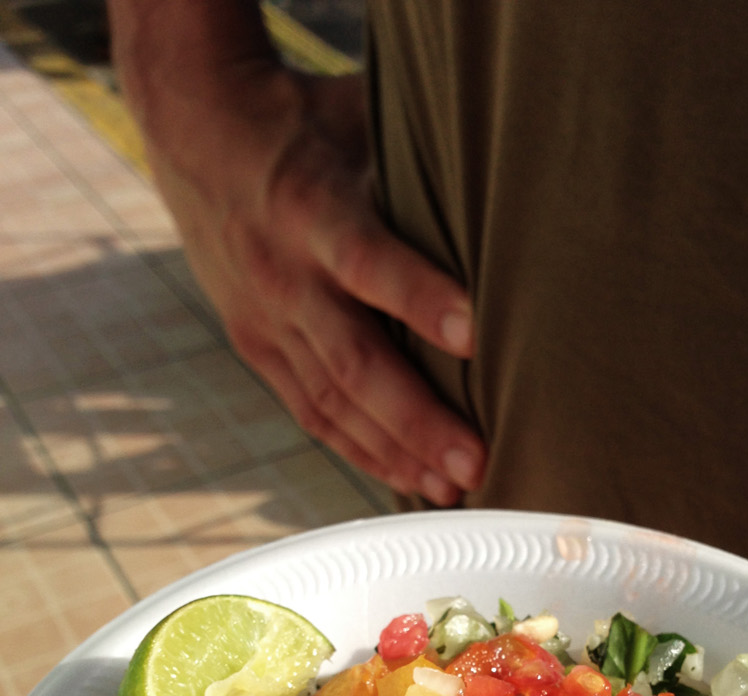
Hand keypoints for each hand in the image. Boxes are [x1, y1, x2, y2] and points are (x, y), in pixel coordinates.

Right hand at [117, 24, 484, 503]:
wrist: (196, 133)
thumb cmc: (309, 121)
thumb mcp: (362, 115)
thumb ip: (421, 163)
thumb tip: (513, 193)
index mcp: (310, 205)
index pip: (366, 259)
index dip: (418, 298)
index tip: (475, 335)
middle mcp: (283, 273)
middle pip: (351, 361)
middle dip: (416, 419)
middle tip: (475, 462)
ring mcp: (265, 320)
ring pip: (331, 402)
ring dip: (395, 452)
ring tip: (453, 489)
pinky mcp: (257, 349)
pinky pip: (313, 413)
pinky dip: (362, 451)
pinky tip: (409, 480)